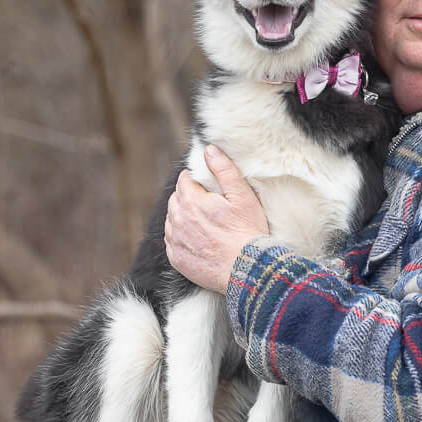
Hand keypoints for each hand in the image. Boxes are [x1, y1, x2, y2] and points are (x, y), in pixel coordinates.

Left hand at [164, 144, 268, 293]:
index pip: (184, 180)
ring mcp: (175, 241)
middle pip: (176, 199)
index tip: (209, 187)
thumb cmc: (248, 232)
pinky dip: (182, 237)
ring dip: (184, 216)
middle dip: (189, 197)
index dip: (197, 180)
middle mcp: (177, 220)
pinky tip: (200, 239)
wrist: (246, 271)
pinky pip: (173, 241)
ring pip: (172, 219)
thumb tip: (209, 149)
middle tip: (209, 204)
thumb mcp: (242, 195)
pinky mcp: (177, 259)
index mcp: (191, 201)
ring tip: (205, 222)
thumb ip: (224, 169)